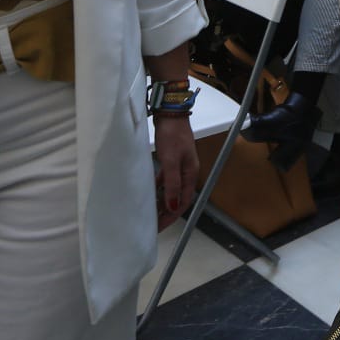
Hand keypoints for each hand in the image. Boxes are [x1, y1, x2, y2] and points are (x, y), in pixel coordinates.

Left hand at [152, 114, 199, 230]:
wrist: (170, 112)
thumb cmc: (172, 135)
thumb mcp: (171, 161)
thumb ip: (172, 184)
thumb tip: (173, 207)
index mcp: (190, 173)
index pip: (183, 202)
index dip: (172, 216)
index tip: (160, 227)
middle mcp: (187, 171)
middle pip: (178, 198)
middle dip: (166, 212)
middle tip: (153, 223)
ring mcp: (179, 165)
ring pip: (170, 189)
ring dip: (162, 200)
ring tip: (150, 210)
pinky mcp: (171, 159)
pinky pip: (165, 179)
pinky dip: (158, 187)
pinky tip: (149, 190)